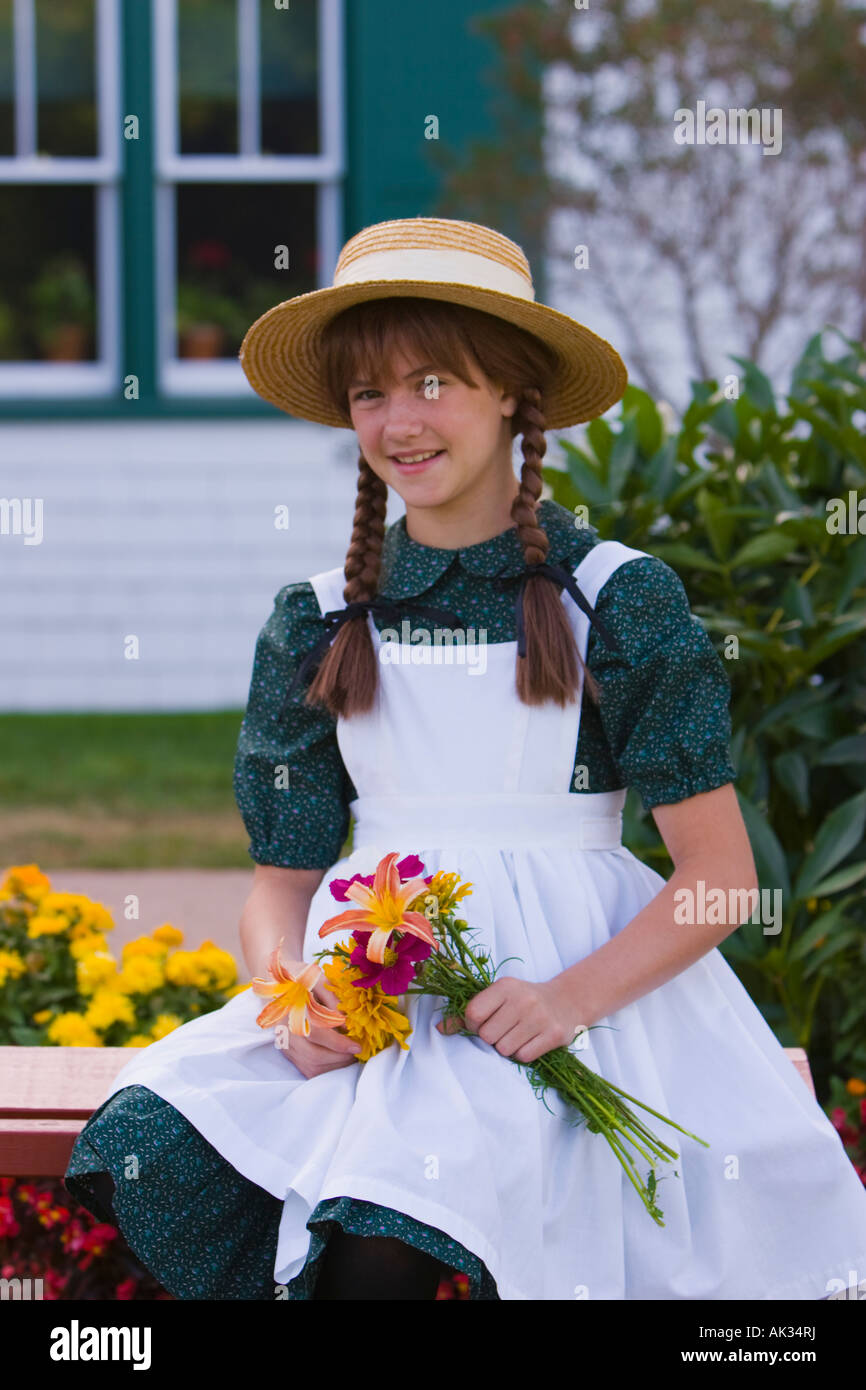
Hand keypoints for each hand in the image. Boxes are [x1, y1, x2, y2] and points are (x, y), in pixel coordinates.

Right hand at [275, 979, 361, 1079]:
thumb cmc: (300, 979)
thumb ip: (332, 998)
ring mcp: (286, 1045)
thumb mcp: (317, 980)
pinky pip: (307, 1069)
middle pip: (315, 1056)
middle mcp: (286, 1032)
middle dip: (341, 1058)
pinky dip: (326, 1069)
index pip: (317, 1035)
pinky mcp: (288, 1053)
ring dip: (335, 1065)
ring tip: (351, 1055)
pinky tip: (338, 1059)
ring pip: (312, 1067)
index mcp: (292, 1012)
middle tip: (358, 1051)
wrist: (275, 983)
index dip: (339, 1043)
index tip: (357, 1046)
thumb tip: (347, 1022)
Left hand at [435, 977, 583, 1064]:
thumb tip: (440, 1028)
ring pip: (504, 1049)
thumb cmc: (524, 1000)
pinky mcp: (553, 1035)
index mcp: (505, 986)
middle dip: (491, 1038)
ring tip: (518, 1034)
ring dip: (507, 1047)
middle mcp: (523, 999)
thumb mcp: (498, 997)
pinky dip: (523, 1053)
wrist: (566, 1001)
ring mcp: (540, 1017)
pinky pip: (523, 1056)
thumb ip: (469, 1013)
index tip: (482, 1023)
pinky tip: (530, 1041)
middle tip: (504, 1029)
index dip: (472, 1025)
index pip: (473, 1014)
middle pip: (487, 1036)